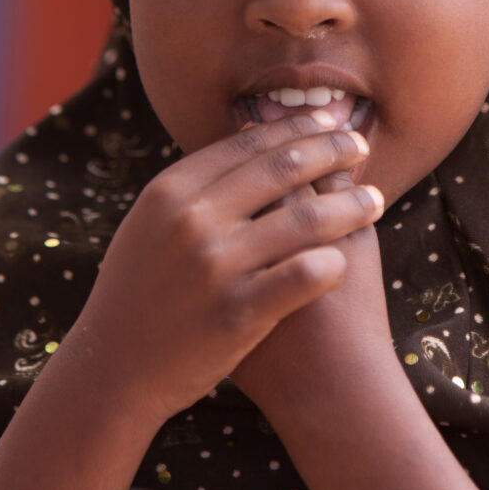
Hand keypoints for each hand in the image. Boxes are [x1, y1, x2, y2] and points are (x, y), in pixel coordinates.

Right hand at [78, 114, 383, 423]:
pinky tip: (349, 259)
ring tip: (375, 200)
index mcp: (170, 191)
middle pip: (282, 169)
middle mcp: (192, 221)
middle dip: (331, 151)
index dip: (297, 128)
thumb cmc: (138, 293)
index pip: (248, 144)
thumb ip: (195, 187)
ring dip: (349, 205)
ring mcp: (215, 267)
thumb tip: (250, 138)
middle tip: (361, 145)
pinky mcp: (237, 314)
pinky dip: (333, 263)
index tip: (329, 121)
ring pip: (305, 219)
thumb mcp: (150, 226)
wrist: (113, 369)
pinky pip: (304, 276)